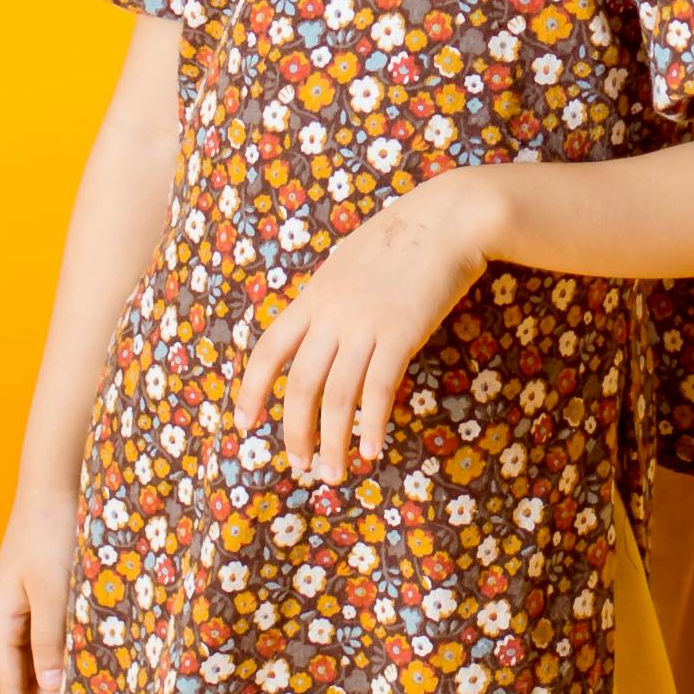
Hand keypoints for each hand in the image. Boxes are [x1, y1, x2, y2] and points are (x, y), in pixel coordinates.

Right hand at [0, 483, 80, 693]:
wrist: (55, 479)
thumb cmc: (52, 533)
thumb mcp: (55, 593)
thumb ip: (53, 643)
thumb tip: (53, 692)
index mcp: (1, 617)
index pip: (8, 678)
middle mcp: (10, 612)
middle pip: (26, 669)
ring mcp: (27, 597)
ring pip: (43, 649)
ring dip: (62, 671)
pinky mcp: (46, 584)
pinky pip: (54, 628)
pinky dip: (70, 646)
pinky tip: (92, 654)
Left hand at [237, 174, 503, 481]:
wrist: (447, 218)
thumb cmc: (402, 238)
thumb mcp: (348, 263)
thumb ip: (330, 300)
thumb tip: (320, 329)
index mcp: (313, 297)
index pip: (268, 351)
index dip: (252, 390)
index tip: (245, 424)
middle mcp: (332, 315)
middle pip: (300, 385)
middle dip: (295, 432)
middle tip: (299, 467)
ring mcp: (365, 324)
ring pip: (338, 396)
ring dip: (333, 442)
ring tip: (333, 474)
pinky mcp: (401, 334)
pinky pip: (379, 390)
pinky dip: (373, 425)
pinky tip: (372, 450)